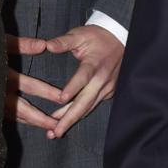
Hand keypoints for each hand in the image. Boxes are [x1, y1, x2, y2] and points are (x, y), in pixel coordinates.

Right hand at [5, 33, 65, 127]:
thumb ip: (22, 45)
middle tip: (58, 126)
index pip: (30, 86)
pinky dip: (17, 119)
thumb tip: (44, 46)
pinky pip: (3, 116)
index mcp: (3, 74)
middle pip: (23, 109)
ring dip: (31, 122)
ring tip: (48, 128)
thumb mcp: (0, 41)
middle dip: (41, 119)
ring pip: (13, 116)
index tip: (62, 98)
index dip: (47, 92)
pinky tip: (27, 123)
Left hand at [28, 25, 123, 139]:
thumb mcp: (80, 35)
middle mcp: (102, 79)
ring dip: (73, 120)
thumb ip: (63, 42)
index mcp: (94, 64)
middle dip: (69, 118)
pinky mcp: (109, 92)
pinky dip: (81, 114)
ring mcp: (107, 88)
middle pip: (85, 102)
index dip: (72, 88)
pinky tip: (68, 121)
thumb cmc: (97, 37)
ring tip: (56, 132)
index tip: (61, 99)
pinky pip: (93, 105)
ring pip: (88, 107)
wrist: (121, 38)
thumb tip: (47, 45)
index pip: (82, 78)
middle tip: (55, 131)